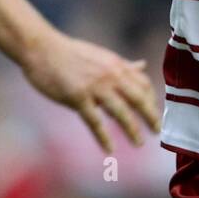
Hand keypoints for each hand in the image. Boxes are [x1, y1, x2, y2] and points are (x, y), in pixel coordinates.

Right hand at [20, 30, 159, 152]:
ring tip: (139, 143)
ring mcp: (94, 87)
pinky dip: (104, 137)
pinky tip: (110, 149)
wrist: (42, 48)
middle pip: (138, 99)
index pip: (143, 85)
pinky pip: (95, 121)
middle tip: (157, 132)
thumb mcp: (101, 56)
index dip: (152, 101)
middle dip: (151, 116)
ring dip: (132, 129)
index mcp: (116, 65)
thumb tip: (143, 66)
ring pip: (121, 112)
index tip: (154, 114)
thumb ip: (123, 65)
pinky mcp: (77, 97)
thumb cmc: (70, 52)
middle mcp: (110, 75)